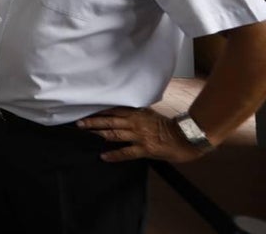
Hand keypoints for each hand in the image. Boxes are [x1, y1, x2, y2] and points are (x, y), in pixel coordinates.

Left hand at [77, 107, 209, 162]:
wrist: (187, 136)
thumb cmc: (170, 125)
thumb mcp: (151, 114)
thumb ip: (137, 113)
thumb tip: (123, 112)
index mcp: (137, 112)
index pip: (114, 109)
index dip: (99, 110)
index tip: (85, 109)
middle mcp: (136, 122)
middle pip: (110, 120)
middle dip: (93, 121)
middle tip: (78, 122)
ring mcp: (139, 135)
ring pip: (114, 133)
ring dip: (99, 134)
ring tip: (85, 134)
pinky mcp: (145, 149)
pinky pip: (127, 152)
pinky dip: (114, 154)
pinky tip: (103, 156)